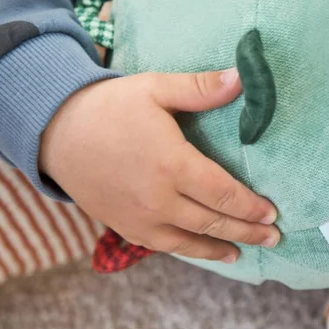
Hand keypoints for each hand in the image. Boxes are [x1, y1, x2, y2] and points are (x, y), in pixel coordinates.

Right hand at [41, 5, 278, 262]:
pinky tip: (201, 250)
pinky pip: (163, 246)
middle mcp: (159, 200)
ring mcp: (140, 218)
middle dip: (247, 230)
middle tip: (273, 237)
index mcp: (172, 165)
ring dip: (221, 248)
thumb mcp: (156, 88)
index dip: (251, 207)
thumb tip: (243, 77)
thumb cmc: (109, 107)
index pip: (224, 193)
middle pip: (214, 222)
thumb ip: (201, 88)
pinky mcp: (123, 226)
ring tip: (244, 251)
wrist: (55, 132)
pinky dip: (188, 250)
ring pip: (190, 241)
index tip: (272, 213)